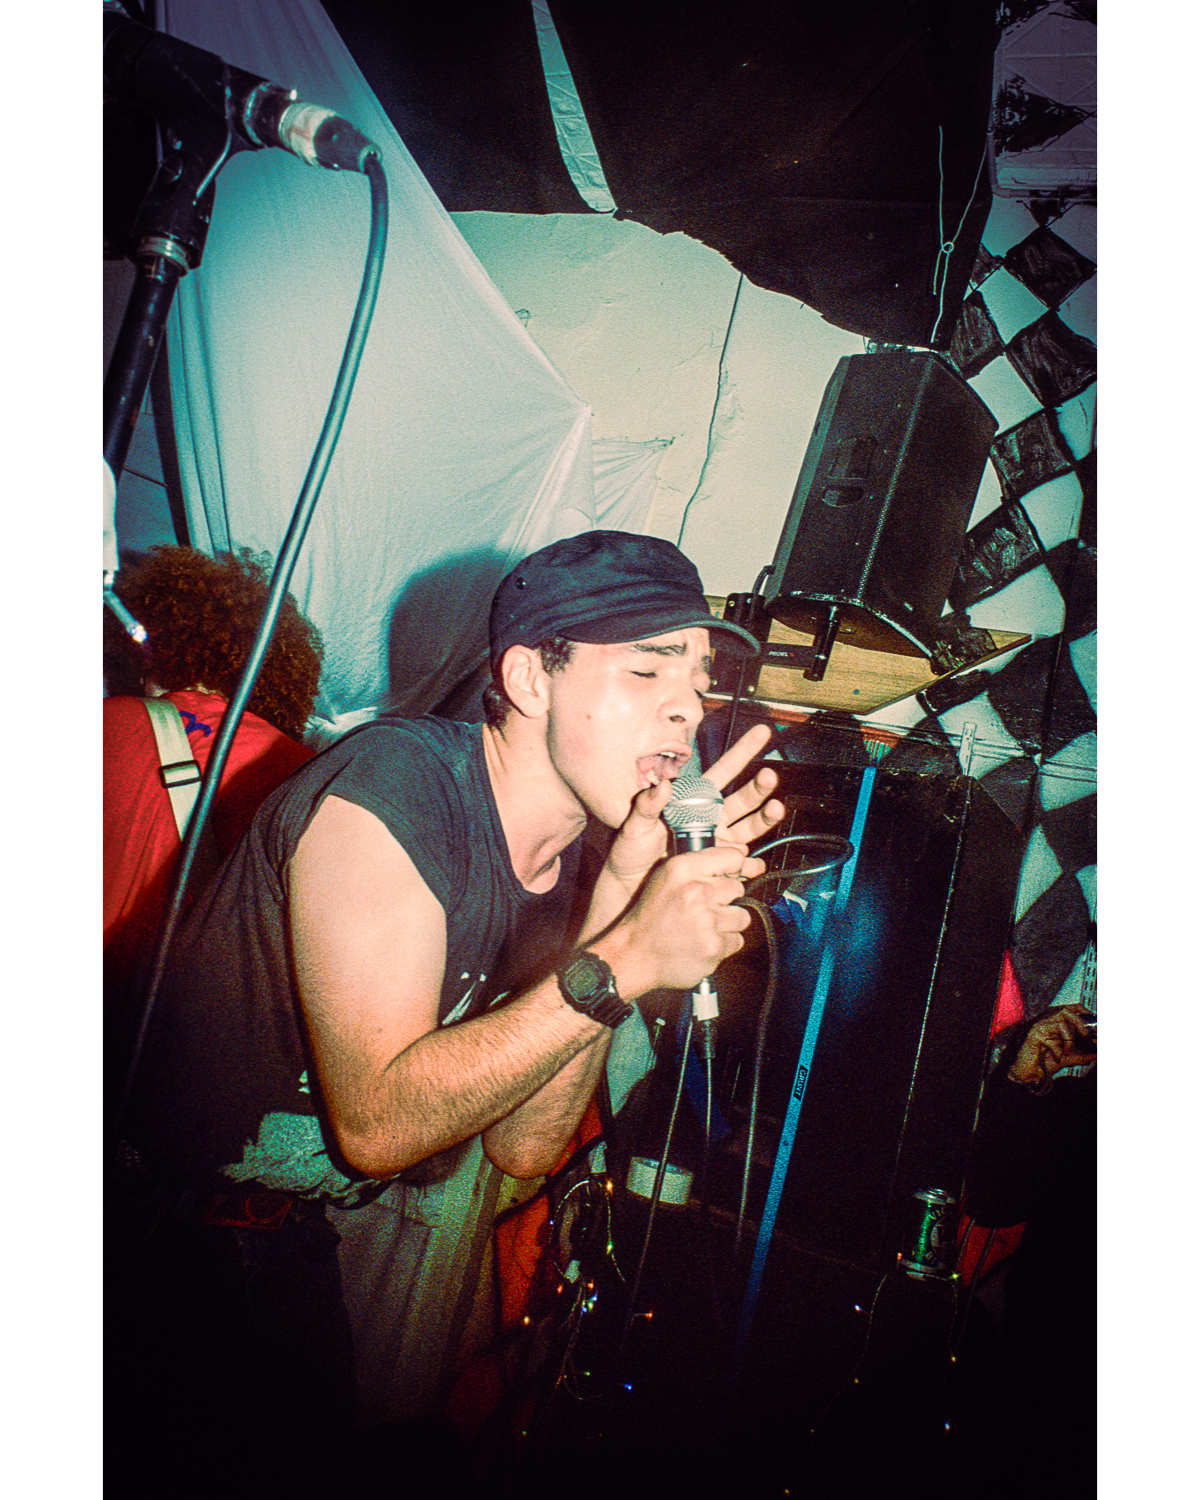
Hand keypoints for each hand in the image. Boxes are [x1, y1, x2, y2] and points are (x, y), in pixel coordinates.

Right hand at [599, 841, 754, 995]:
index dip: (733, 868)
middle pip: (738, 888)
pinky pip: (737, 940)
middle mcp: (696, 891)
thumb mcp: (666, 878)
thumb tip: (739, 860)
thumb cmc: (651, 917)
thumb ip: (698, 866)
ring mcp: (706, 920)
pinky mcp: (714, 946)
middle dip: (725, 899)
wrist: (635, 955)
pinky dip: (724, 944)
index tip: (728, 876)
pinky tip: (703, 943)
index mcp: (682, 869)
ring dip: (727, 924)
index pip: (733, 857)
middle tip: (703, 909)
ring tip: (703, 927)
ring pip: (741, 916)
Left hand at [603, 722, 784, 887]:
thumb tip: (662, 786)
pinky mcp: (719, 866)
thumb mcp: (634, 824)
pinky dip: (750, 864)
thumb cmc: (630, 852)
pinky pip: (741, 864)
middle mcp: (711, 818)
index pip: (724, 771)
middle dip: (759, 787)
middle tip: (769, 776)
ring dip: (764, 818)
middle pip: (743, 799)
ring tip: (775, 809)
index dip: (742, 752)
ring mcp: (718, 842)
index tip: (761, 733)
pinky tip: (754, 862)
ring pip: (749, 827)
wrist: (630, 886)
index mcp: (693, 801)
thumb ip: (646, 805)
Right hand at [1007, 1003, 1096, 1085]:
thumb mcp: (1069, 1058)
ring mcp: (1040, 1027)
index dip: (1080, 1009)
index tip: (1091, 1015)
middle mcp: (1047, 1022)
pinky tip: (1056, 1058)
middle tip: (1085, 1035)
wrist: (1030, 1073)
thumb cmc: (1046, 1062)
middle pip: (1065, 1011)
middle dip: (1078, 1022)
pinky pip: (1052, 1039)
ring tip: (1068, 1052)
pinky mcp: (1034, 1035)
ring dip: (1069, 1040)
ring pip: (1060, 1024)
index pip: (1068, 1008)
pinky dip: (1057, 1051)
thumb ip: (1082, 1056)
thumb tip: (1097, 1054)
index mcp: (1056, 1024)